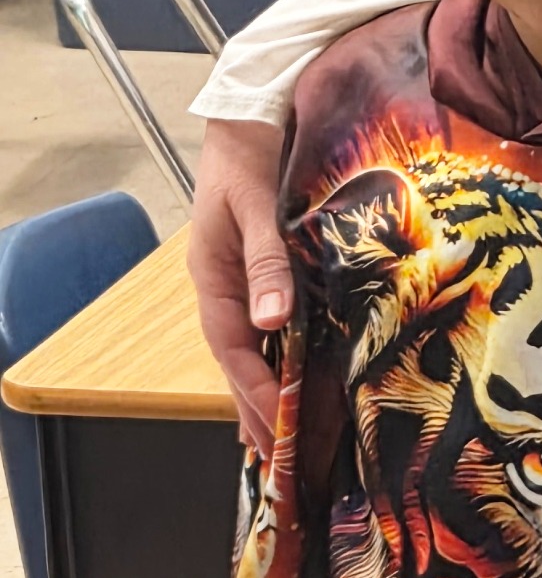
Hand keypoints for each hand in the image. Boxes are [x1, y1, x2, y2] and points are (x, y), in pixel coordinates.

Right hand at [190, 116, 291, 450]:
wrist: (251, 118)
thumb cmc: (250, 158)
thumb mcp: (256, 207)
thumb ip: (266, 261)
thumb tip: (269, 318)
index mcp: (214, 278)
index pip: (233, 348)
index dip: (254, 391)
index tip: (278, 428)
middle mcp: (226, 288)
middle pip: (238, 361)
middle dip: (257, 410)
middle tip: (280, 460)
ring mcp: (243, 284)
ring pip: (252, 350)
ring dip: (265, 393)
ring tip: (282, 440)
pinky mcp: (265, 275)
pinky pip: (269, 329)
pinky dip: (278, 361)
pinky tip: (292, 383)